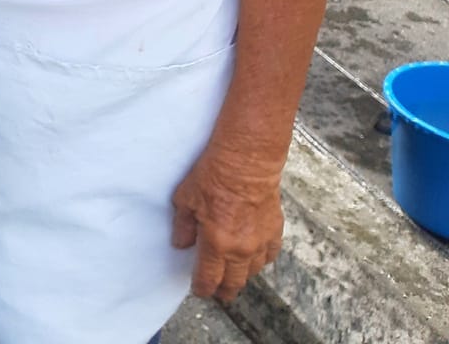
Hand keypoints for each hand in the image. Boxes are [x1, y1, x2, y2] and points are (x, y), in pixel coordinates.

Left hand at [171, 142, 284, 301]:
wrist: (246, 162)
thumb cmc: (213, 176)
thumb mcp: (185, 199)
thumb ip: (183, 226)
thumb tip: (181, 244)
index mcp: (216, 243)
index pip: (209, 277)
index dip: (202, 288)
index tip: (199, 290)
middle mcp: (241, 248)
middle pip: (234, 281)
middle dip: (224, 290)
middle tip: (218, 293)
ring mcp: (260, 241)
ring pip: (252, 271)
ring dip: (241, 276)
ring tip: (233, 276)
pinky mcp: (274, 231)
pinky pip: (269, 255)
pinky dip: (260, 260)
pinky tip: (254, 258)